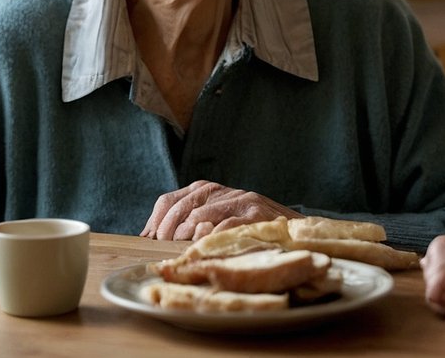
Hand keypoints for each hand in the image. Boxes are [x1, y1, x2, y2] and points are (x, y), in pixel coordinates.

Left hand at [139, 180, 303, 240]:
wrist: (295, 230)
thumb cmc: (252, 229)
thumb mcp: (219, 219)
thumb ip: (192, 223)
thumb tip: (152, 239)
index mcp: (208, 190)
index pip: (169, 200)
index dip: (155, 222)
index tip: (149, 242)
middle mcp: (222, 191)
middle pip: (180, 207)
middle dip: (166, 232)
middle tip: (164, 251)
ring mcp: (240, 201)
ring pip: (199, 216)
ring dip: (185, 238)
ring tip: (183, 252)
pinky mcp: (255, 215)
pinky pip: (224, 227)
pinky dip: (210, 241)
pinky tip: (205, 251)